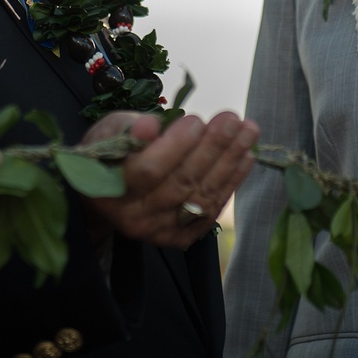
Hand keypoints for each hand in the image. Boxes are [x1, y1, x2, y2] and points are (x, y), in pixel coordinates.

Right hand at [81, 110, 259, 249]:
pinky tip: (245, 158)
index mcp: (110, 188)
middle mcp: (134, 217)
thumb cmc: (111, 152)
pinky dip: (230, 184)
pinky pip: (209, 211)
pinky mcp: (179, 237)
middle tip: (233, 120)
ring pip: (200, 197)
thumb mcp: (110, 131)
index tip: (196, 120)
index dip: (176, 146)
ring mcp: (158, 231)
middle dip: (212, 148)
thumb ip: (130, 129)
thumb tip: (151, 126)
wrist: (108, 193)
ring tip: (249, 133)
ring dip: (229, 163)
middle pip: (181, 183)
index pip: (148, 169)